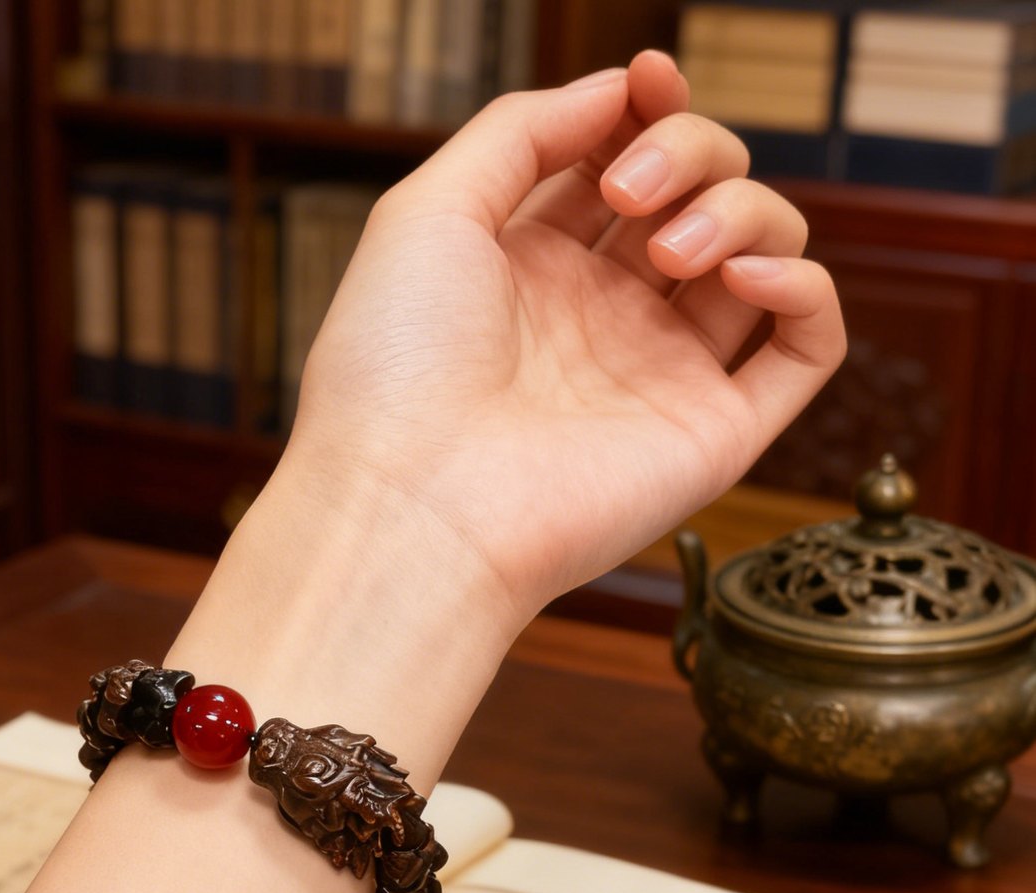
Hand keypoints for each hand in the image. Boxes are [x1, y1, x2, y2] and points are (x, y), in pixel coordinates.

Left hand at [280, 51, 844, 631]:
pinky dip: (806, 289)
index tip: (651, 80)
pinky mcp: (714, 433)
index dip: (653, 110)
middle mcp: (604, 319)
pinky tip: (747, 275)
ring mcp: (662, 374)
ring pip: (761, 252)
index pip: (627, 164)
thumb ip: (521, 131)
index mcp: (535, 270)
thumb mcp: (429, 211)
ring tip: (670, 251)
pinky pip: (806, 348)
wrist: (411, 502)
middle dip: (691, 153)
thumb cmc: (395, 368)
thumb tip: (619, 90)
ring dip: (741, 211)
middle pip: (701, 192)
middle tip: (629, 193)